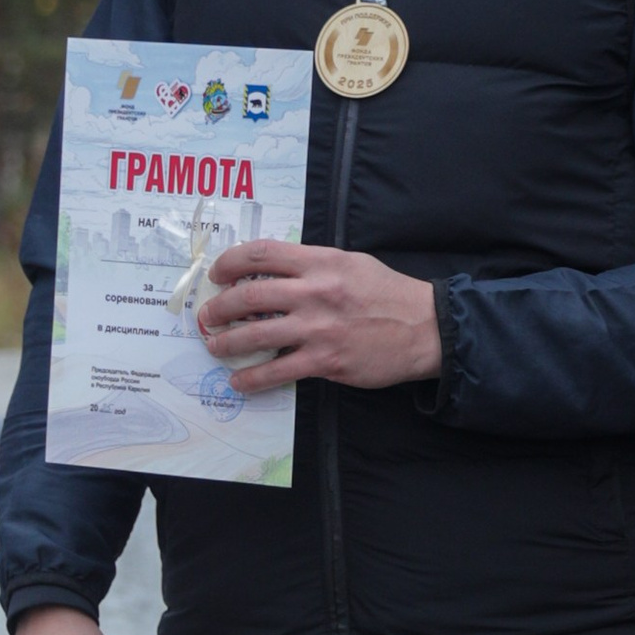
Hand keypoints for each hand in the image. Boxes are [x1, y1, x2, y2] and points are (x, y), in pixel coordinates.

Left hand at [195, 242, 441, 390]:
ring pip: (256, 334)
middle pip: (249, 295)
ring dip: (227, 342)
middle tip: (208, 316)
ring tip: (215, 346)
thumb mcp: (351, 263)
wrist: (425, 328)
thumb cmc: (388, 293)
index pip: (262, 254)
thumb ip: (313, 265)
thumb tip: (273, 272)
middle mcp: (315, 292)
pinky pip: (277, 371)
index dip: (230, 262)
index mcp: (321, 262)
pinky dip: (252, 378)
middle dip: (219, 307)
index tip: (217, 274)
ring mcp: (319, 328)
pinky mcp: (325, 360)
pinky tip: (239, 381)